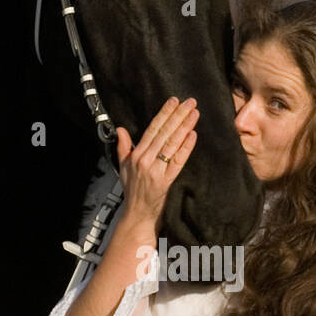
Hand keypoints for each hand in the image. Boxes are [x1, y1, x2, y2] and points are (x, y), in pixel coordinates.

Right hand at [116, 97, 198, 231]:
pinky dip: (186, 148)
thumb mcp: (123, 166)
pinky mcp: (166, 181)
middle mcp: (145, 160)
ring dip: (184, 127)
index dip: (164, 114)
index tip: (173, 101)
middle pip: (164, 133)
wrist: (137, 214)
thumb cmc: (132, 190)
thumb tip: (121, 130)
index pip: (152, 129)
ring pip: (172, 144)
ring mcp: (156, 171)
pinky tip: (193, 135)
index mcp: (136, 155)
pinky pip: (178, 161)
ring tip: (194, 114)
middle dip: (178, 116)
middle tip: (190, 102)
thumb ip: (123, 147)